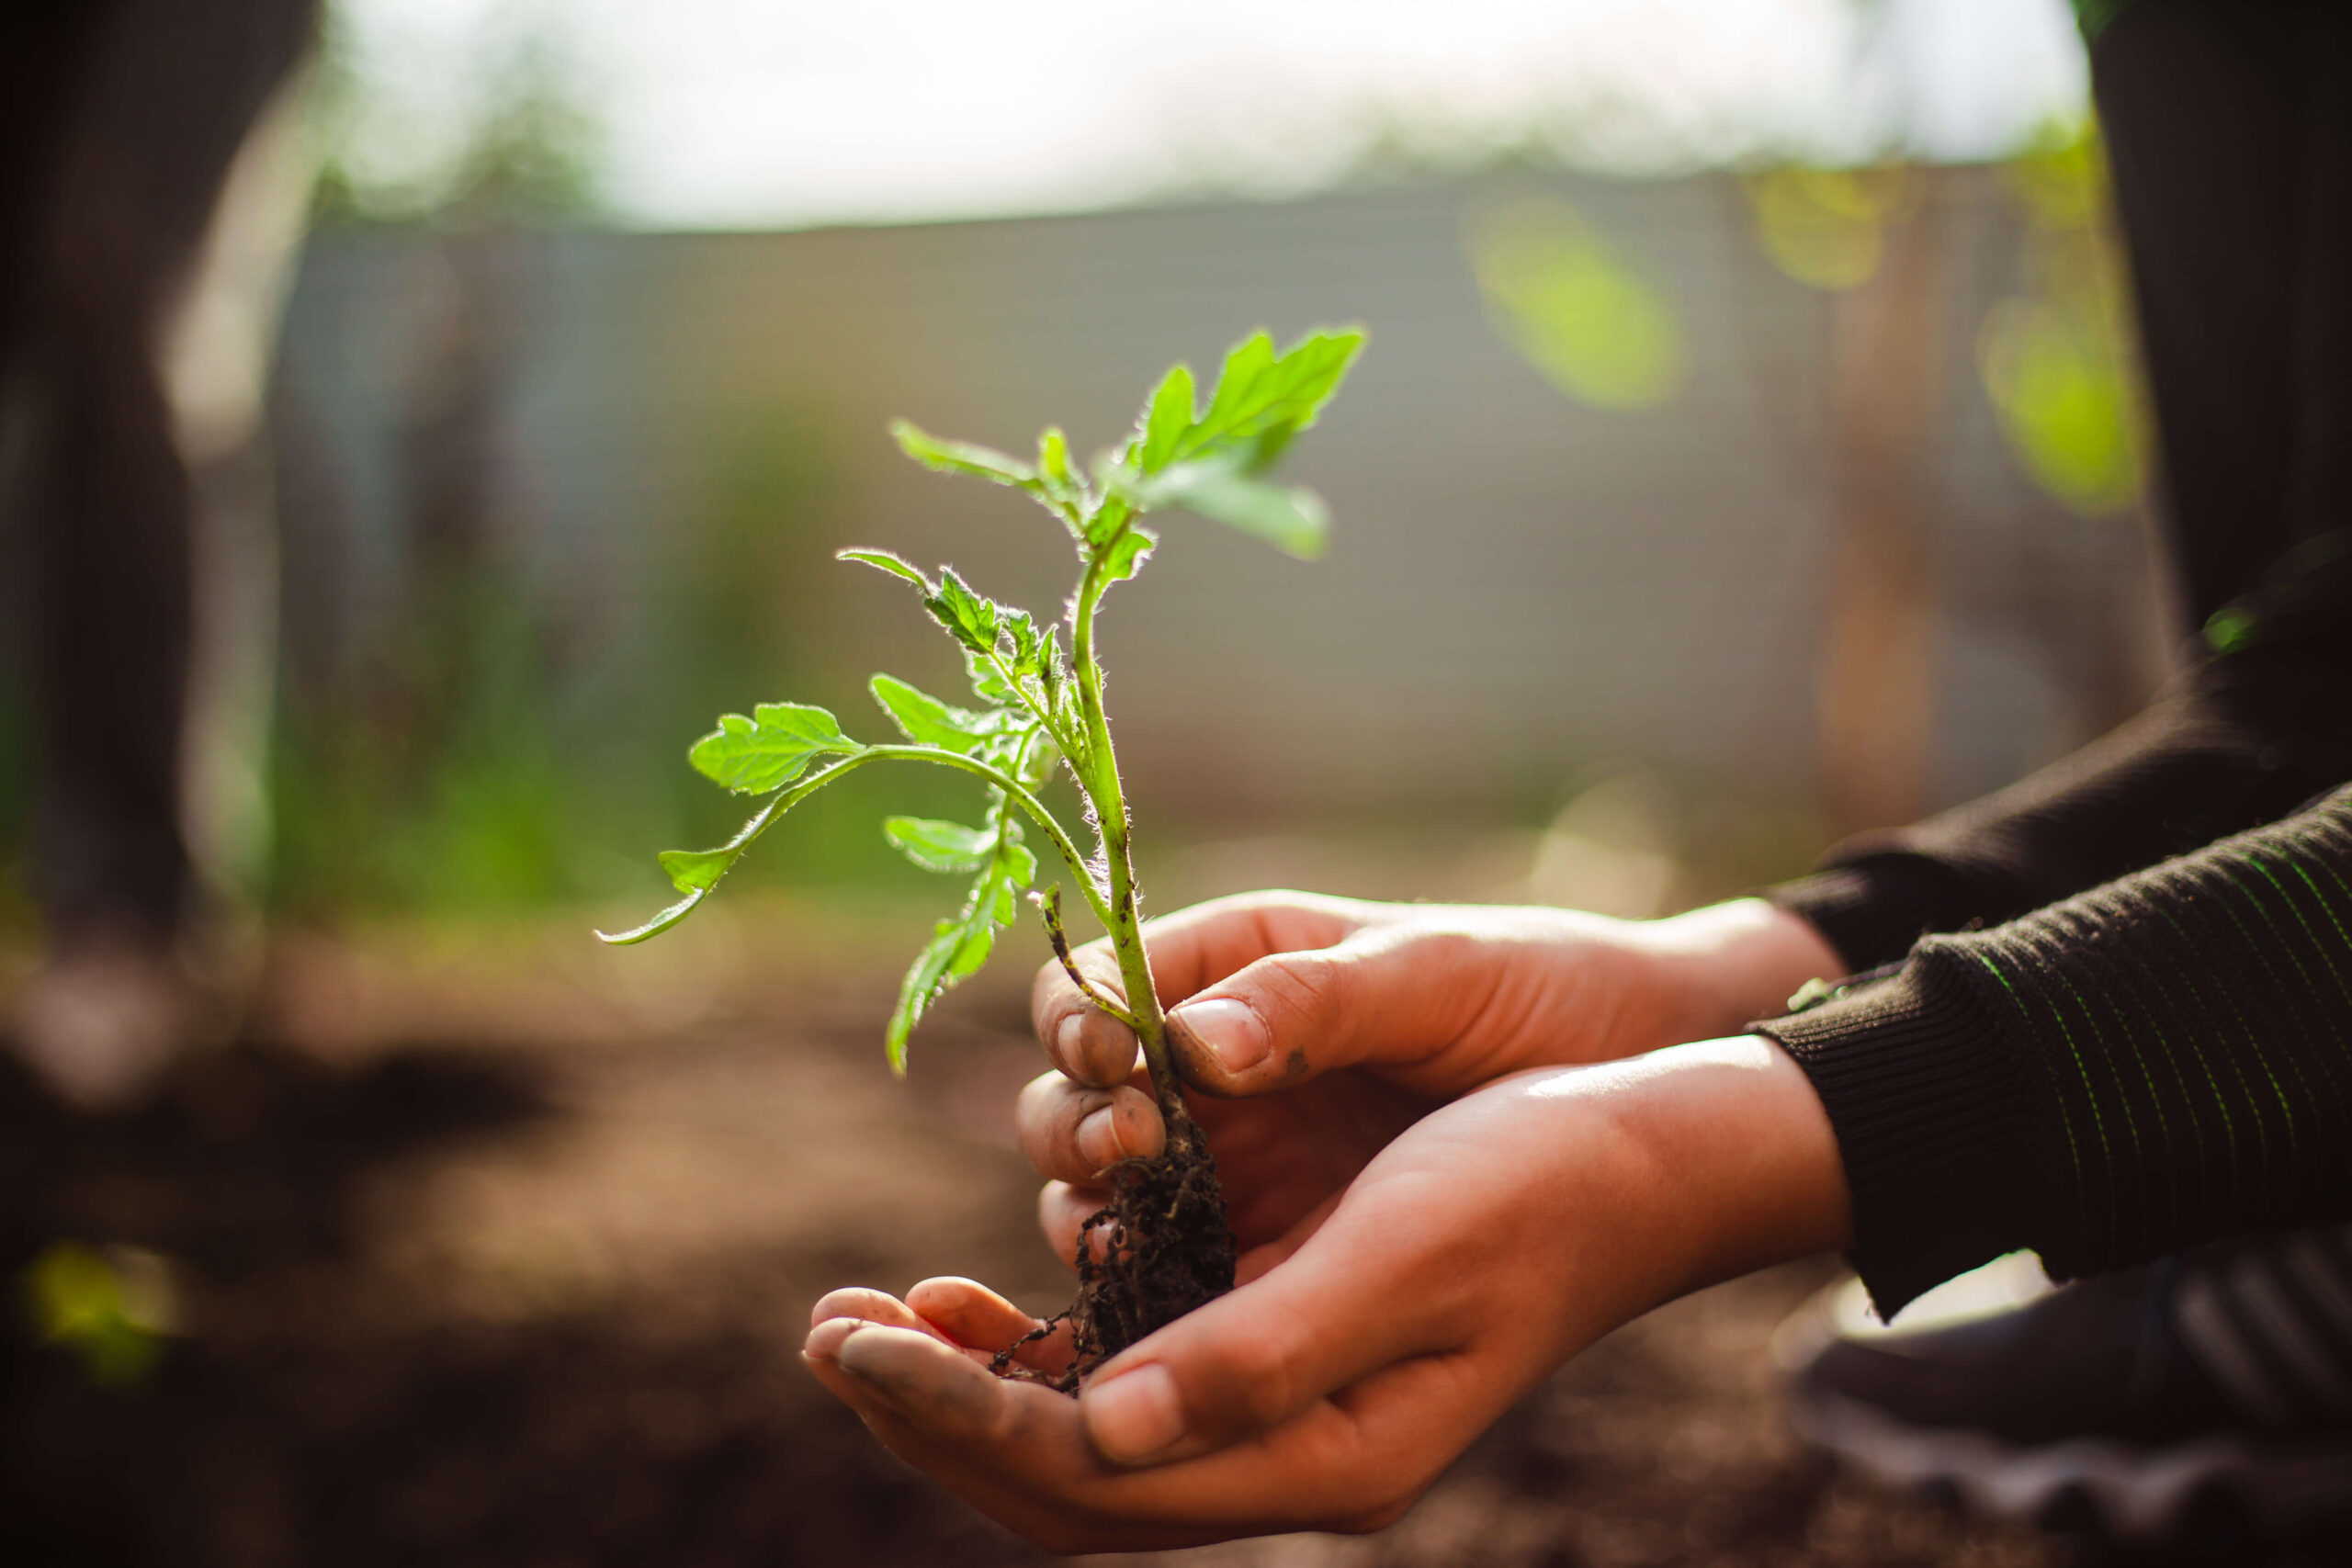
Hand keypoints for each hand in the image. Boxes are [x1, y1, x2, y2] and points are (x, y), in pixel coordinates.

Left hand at [803, 1037, 1850, 1551]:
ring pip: (1087, 1438)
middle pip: (1071, 1483)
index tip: (856, 1339)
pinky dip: (1041, 1349)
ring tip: (873, 1315)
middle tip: (823, 1328)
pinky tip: (989, 1298)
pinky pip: (1128, 1379)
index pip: (1098, 1478)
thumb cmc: (1539, 1184)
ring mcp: (1286, 1406)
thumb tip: (1098, 1428)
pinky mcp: (1283, 1340)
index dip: (961, 1414)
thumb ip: (1260, 1353)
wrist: (1646, 1151)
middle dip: (936, 1411)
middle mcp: (1294, 1453)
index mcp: (1327, 1456)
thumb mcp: (1406, 1256)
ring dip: (971, 1384)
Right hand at [1018, 891, 1841, 1265]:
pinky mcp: (1267, 1248)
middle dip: (1079, 1125)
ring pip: (1102, 1196)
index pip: (1090, 991)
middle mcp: (1204, 1067)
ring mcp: (1230, 1163)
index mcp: (1229, 966)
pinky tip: (1165, 1312)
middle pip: (1072, 1100)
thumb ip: (1314, 1000)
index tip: (1117, 1061)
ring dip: (1098, 1210)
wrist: (1643, 1070)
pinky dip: (1149, 1295)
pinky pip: (1174, 1276)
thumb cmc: (1538, 987)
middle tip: (1134, 1145)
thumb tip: (1188, 1043)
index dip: (1079, 1027)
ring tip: (1139, 1224)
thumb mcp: (1434, 974)